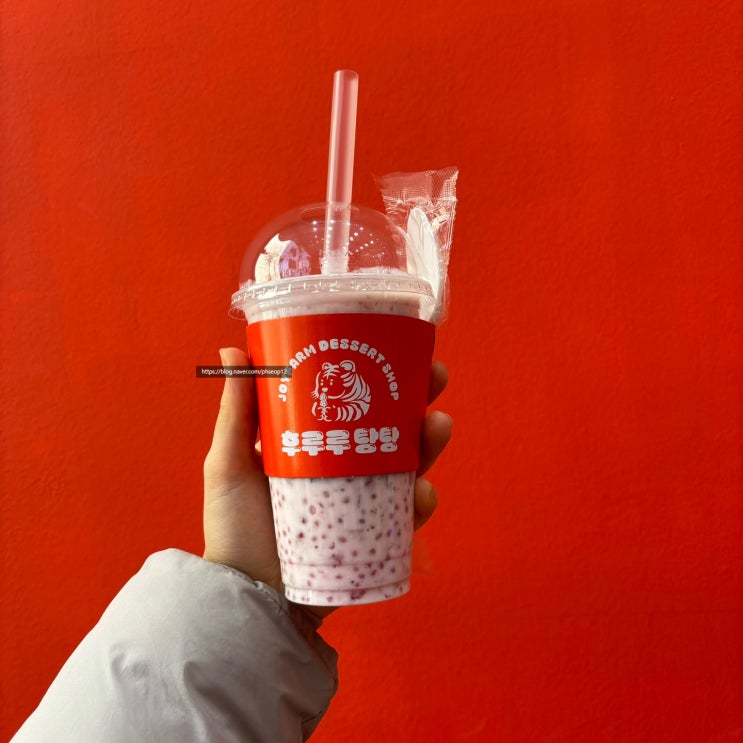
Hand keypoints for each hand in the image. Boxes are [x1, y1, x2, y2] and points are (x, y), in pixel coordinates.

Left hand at [203, 347, 451, 616]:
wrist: (248, 595)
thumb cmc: (234, 527)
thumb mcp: (229, 463)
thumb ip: (235, 413)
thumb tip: (232, 349)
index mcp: (319, 445)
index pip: (356, 402)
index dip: (380, 375)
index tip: (398, 347)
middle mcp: (349, 469)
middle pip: (394, 428)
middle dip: (419, 401)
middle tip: (433, 377)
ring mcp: (367, 503)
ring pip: (412, 466)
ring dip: (432, 444)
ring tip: (437, 425)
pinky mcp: (379, 538)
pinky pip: (409, 517)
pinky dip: (422, 503)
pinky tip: (422, 491)